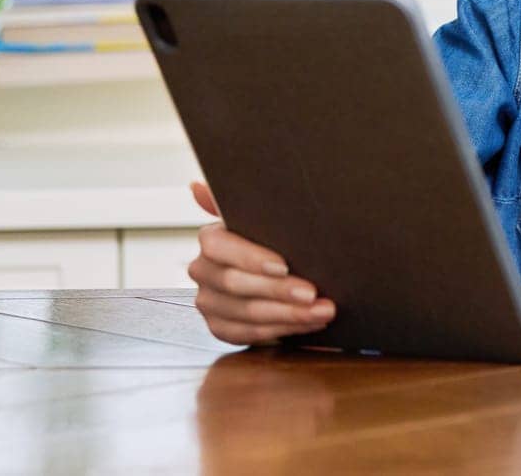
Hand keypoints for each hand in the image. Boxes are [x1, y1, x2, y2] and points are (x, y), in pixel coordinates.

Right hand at [187, 180, 335, 345]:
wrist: (273, 271)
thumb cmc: (271, 240)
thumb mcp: (261, 217)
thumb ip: (233, 201)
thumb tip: (197, 187)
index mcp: (211, 240)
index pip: (221, 247)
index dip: (251, 258)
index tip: (284, 265)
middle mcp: (203, 271)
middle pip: (236, 284)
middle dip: (279, 291)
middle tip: (312, 293)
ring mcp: (209, 302)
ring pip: (246, 313)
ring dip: (289, 314)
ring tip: (323, 311)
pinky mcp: (220, 327)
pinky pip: (249, 334)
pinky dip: (283, 330)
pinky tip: (309, 324)